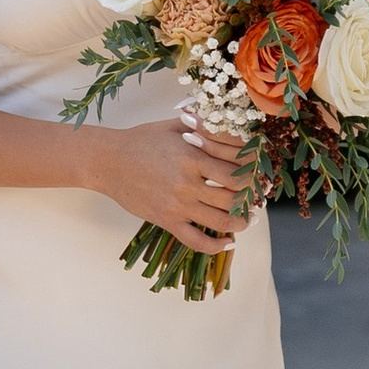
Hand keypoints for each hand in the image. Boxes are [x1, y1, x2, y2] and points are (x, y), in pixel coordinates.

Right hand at [87, 114, 256, 258]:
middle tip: (258, 198)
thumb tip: (232, 123)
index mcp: (193, 154)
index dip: (254, 175)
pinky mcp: (167, 221)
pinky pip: (197, 240)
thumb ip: (204, 125)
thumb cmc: (141, 140)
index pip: (237, 169)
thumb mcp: (174, 126)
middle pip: (235, 196)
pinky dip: (217, 245)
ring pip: (222, 221)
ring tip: (247, 219)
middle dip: (252, 199)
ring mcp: (177, 204)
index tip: (260, 176)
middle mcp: (188, 181)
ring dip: (242, 222)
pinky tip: (228, 242)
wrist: (107, 161)